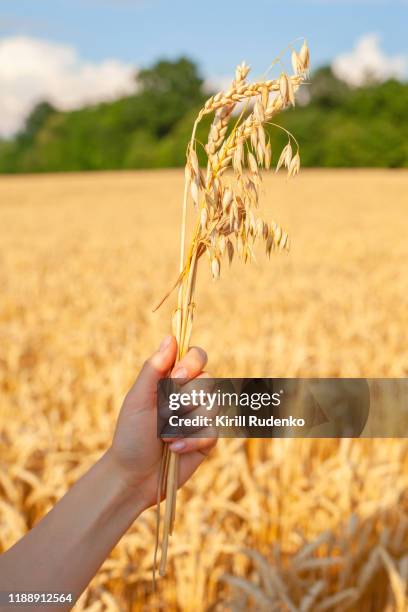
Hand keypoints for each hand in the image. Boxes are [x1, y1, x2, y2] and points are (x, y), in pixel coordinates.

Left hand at [107, 335, 216, 509]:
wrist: (134, 477)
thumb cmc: (130, 435)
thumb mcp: (138, 399)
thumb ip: (154, 369)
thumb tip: (171, 338)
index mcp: (171, 380)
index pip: (196, 356)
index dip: (192, 363)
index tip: (177, 376)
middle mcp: (189, 395)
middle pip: (209, 378)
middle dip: (188, 395)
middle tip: (168, 409)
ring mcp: (200, 417)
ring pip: (213, 405)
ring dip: (185, 421)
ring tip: (164, 435)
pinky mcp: (207, 439)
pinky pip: (213, 431)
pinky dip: (191, 440)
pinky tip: (174, 448)